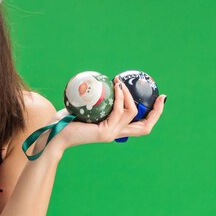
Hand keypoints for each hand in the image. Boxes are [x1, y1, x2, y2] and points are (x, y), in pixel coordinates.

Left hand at [50, 76, 166, 150]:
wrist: (54, 134)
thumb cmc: (65, 120)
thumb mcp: (86, 108)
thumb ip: (97, 99)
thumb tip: (102, 81)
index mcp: (114, 129)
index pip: (140, 125)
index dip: (153, 114)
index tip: (161, 99)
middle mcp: (116, 134)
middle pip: (145, 127)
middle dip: (156, 112)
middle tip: (160, 97)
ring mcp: (111, 134)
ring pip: (132, 114)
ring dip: (129, 96)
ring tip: (120, 82)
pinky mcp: (104, 132)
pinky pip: (118, 112)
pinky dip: (120, 98)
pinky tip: (116, 86)